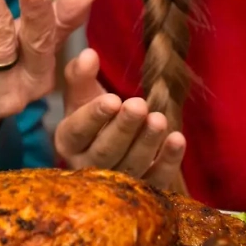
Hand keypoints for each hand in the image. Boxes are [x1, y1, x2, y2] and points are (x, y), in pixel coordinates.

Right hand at [54, 48, 185, 188]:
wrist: (108, 139)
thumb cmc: (92, 112)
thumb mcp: (82, 93)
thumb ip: (81, 74)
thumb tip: (88, 54)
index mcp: (68, 141)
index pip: (79, 131)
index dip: (95, 116)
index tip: (113, 100)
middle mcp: (87, 166)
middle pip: (105, 151)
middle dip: (124, 128)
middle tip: (139, 105)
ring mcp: (115, 183)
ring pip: (131, 166)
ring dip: (147, 143)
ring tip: (159, 119)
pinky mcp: (142, 191)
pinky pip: (155, 180)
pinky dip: (168, 161)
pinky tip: (178, 140)